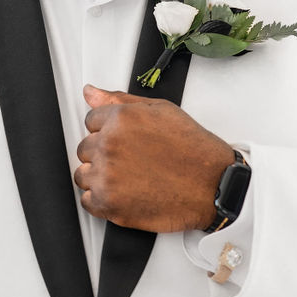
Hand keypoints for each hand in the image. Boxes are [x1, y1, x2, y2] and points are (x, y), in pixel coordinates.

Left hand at [74, 85, 234, 232]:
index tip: (125, 141)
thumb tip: (91, 92)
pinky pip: (87, 201)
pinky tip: (124, 194)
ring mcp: (107, 176)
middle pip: (85, 148)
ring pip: (83, 174)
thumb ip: (120, 100)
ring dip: (100, 177)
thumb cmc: (193, 151)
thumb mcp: (161, 110)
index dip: (109, 131)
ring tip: (129, 179)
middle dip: (104, 154)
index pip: (91, 121)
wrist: (213, 186)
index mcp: (120, 119)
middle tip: (132, 161)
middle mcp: (109, 145)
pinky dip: (101, 200)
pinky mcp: (108, 203)